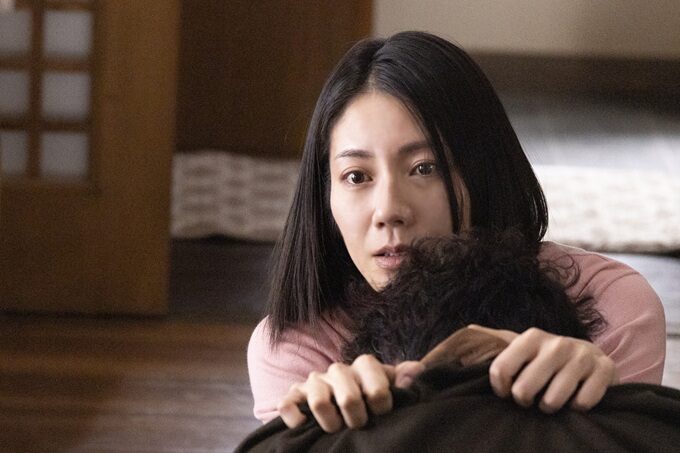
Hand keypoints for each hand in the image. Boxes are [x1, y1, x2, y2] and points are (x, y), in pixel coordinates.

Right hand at [277, 355, 424, 432]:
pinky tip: (305, 427)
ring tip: (337, 429)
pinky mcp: (294, 395)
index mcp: (363, 366)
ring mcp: (315, 382)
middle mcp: (338, 370)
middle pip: (348, 395)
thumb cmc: (371, 395)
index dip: (382, 404)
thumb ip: (404, 378)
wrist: (340, 399)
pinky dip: (295, 419)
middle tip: (360, 425)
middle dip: (356, 418)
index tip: (383, 413)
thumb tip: (417, 371)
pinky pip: (287, 404)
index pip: (375, 382)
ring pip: (318, 400)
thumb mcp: (391, 385)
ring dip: (330, 422)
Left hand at [468, 325, 618, 412]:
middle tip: (532, 398)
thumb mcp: (521, 347)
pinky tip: (576, 398)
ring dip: (550, 407)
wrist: (591, 357)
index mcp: (531, 337)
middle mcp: (556, 343)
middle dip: (525, 401)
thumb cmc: (546, 358)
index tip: (506, 392)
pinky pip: (583, 403)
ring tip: (552, 400)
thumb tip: (466, 329)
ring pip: (552, 400)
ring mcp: (582, 355)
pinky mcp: (605, 369)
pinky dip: (578, 408)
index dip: (501, 389)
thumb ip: (494, 341)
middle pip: (523, 390)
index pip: (500, 370)